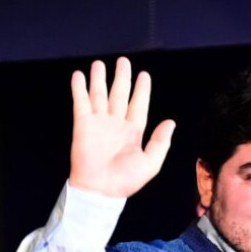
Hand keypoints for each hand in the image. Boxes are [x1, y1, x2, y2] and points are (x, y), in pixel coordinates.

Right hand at [69, 57, 175, 197]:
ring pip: (100, 95)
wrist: (100, 190)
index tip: (144, 75)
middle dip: (121, 77)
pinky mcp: (82, 124)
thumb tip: (171, 122)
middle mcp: (116, 124)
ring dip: (100, 79)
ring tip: (99, 64)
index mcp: (133, 132)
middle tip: (123, 61)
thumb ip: (160, 142)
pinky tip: (79, 75)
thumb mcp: (151, 163)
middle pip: (120, 94)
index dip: (142, 90)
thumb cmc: (125, 180)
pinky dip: (79, 88)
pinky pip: (81, 102)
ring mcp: (99, 123)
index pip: (138, 105)